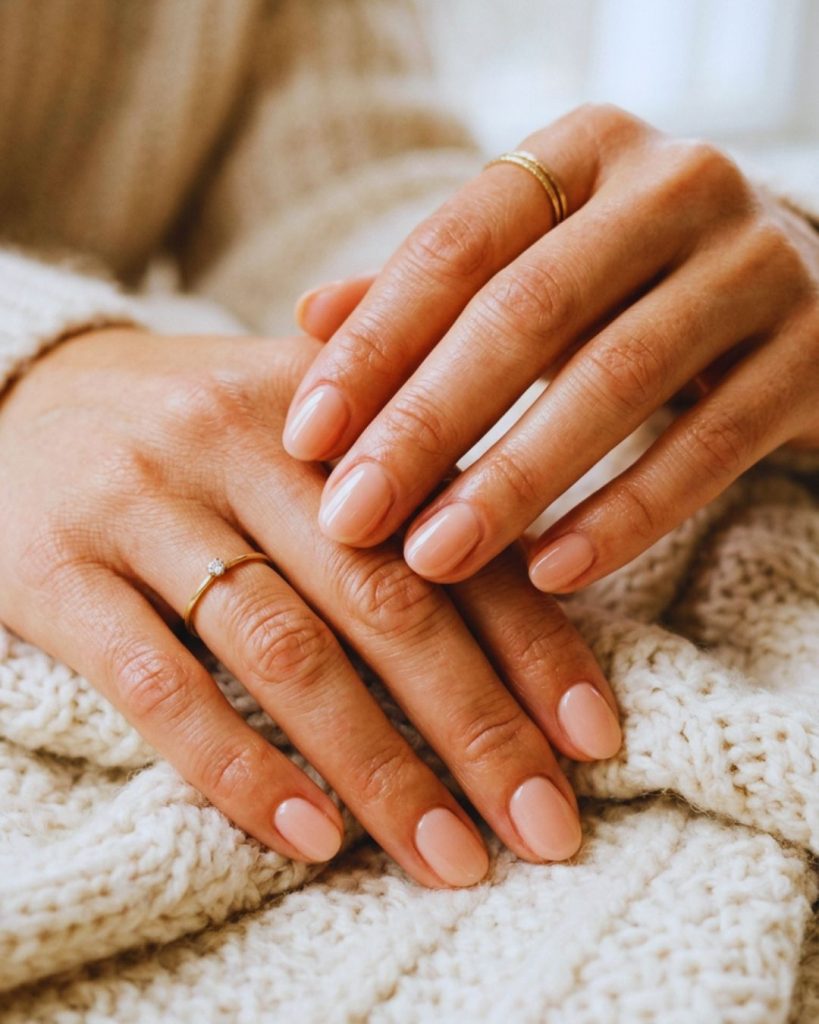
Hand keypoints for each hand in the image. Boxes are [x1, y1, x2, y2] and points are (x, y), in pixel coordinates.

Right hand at [0, 327, 621, 887]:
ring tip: (449, 855)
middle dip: (476, 725)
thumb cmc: (195, 424)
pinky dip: (238, 767)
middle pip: (382, 598)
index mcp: (323, 404)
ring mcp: (142, 503)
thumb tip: (541, 544)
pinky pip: (156, 684)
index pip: (449, 531)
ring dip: (378, 767)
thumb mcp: (299, 411)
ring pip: (283, 650)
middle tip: (544, 827)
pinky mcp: (55, 569)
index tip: (593, 738)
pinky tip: (309, 834)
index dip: (532, 638)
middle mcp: (238, 442)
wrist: (26, 392)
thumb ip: (406, 459)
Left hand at [282, 103, 818, 592]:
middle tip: (353, 518)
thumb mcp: (534, 263)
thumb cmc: (629, 282)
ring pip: (616, 380)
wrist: (803, 286)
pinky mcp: (814, 354)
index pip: (456, 245)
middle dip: (428, 425)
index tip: (306, 439)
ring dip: (513, 480)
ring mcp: (757, 264)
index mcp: (586, 149)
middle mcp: (676, 184)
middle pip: (527, 313)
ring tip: (434, 557)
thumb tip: (307, 317)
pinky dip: (624, 514)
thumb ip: (430, 290)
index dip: (374, 346)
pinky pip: (709, 446)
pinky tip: (550, 571)